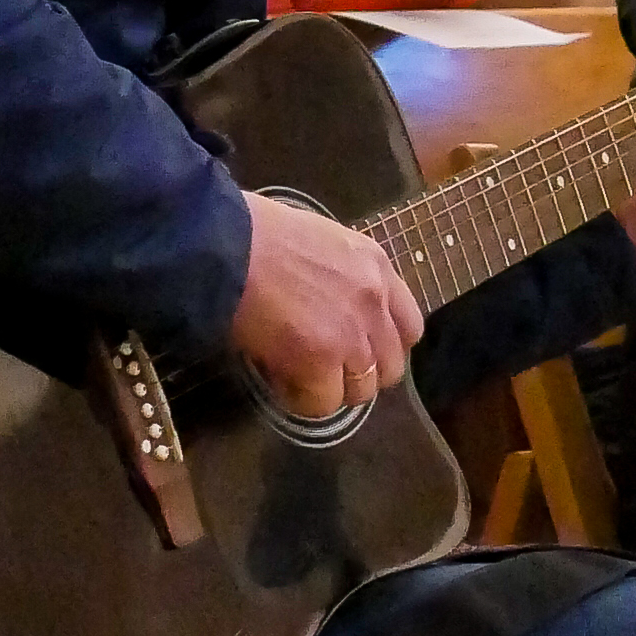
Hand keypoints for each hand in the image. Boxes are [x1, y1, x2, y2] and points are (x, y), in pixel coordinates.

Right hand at [231, 187, 422, 418]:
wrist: (227, 244)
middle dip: (361, 374)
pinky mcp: (320, 359)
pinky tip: (281, 382)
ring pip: (360, 390)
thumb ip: (344, 277)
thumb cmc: (259, 233)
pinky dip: (303, 400)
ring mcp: (352, 333)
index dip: (384, 346)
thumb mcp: (322, 242)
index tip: (360, 351)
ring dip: (333, 390)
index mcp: (377, 266)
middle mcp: (375, 301)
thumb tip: (336, 311)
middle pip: (390, 366)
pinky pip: (324, 402)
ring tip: (302, 377)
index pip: (409, 326)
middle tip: (327, 370)